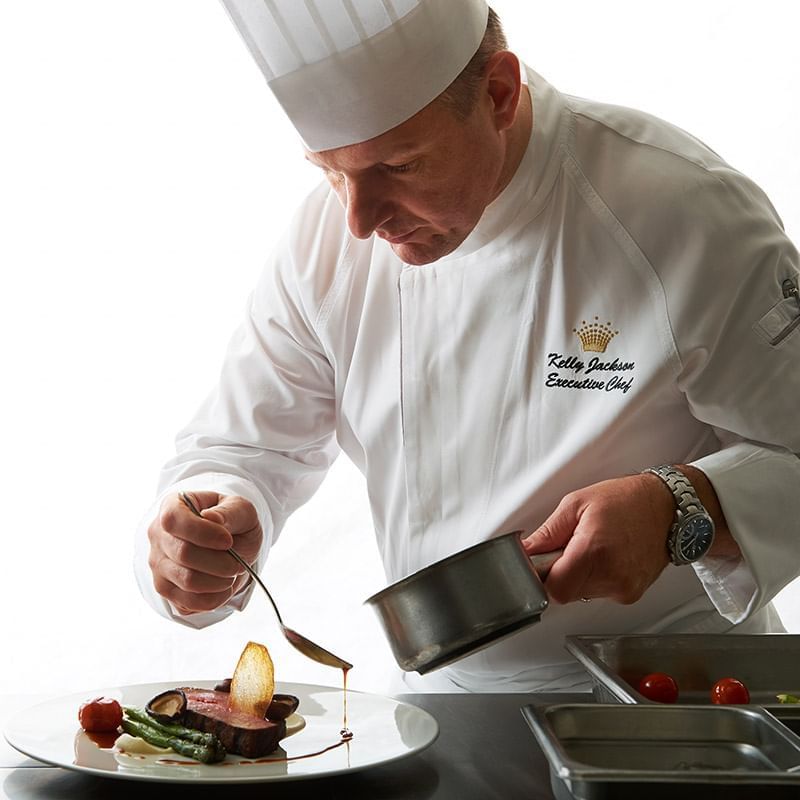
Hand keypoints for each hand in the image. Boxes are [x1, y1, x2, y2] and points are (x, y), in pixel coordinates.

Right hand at [147, 491, 262, 613]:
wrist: (230, 544)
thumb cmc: (232, 521)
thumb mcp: (240, 508)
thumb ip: (229, 511)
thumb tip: (210, 518)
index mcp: (173, 507)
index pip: (173, 520)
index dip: (203, 533)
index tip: (228, 541)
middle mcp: (158, 536)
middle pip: (183, 554)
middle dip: (220, 562)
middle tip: (237, 562)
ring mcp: (159, 565)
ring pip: (186, 581)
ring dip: (219, 582)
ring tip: (232, 573)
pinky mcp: (166, 590)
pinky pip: (188, 603)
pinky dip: (214, 599)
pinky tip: (225, 587)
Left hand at [522, 474, 674, 604]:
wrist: (667, 507)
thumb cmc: (626, 500)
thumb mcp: (576, 504)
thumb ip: (547, 533)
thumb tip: (524, 550)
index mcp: (593, 551)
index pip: (554, 589)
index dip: (541, 577)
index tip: (539, 564)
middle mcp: (612, 575)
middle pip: (566, 592)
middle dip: (559, 573)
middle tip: (568, 548)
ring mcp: (624, 588)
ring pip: (582, 594)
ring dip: (577, 575)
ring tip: (591, 548)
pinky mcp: (631, 593)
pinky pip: (600, 593)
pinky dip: (595, 578)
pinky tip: (605, 556)